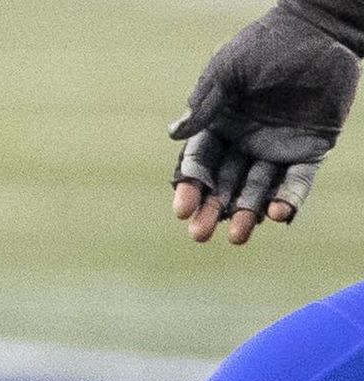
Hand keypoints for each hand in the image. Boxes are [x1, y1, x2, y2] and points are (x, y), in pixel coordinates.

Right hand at [170, 7, 359, 244]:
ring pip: (258, 190)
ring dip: (246, 214)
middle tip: (200, 234)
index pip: (200, 164)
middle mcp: (245, 143)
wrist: (321, 29)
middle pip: (224, 185)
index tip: (182, 209)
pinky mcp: (310, 151)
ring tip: (238, 236)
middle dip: (211, 210)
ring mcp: (277, 149)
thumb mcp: (229, 68)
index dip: (190, 186)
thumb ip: (206, 102)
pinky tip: (278, 214)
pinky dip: (289, 199)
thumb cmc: (268, 44)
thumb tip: (174, 133)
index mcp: (220, 126)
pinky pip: (298, 181)